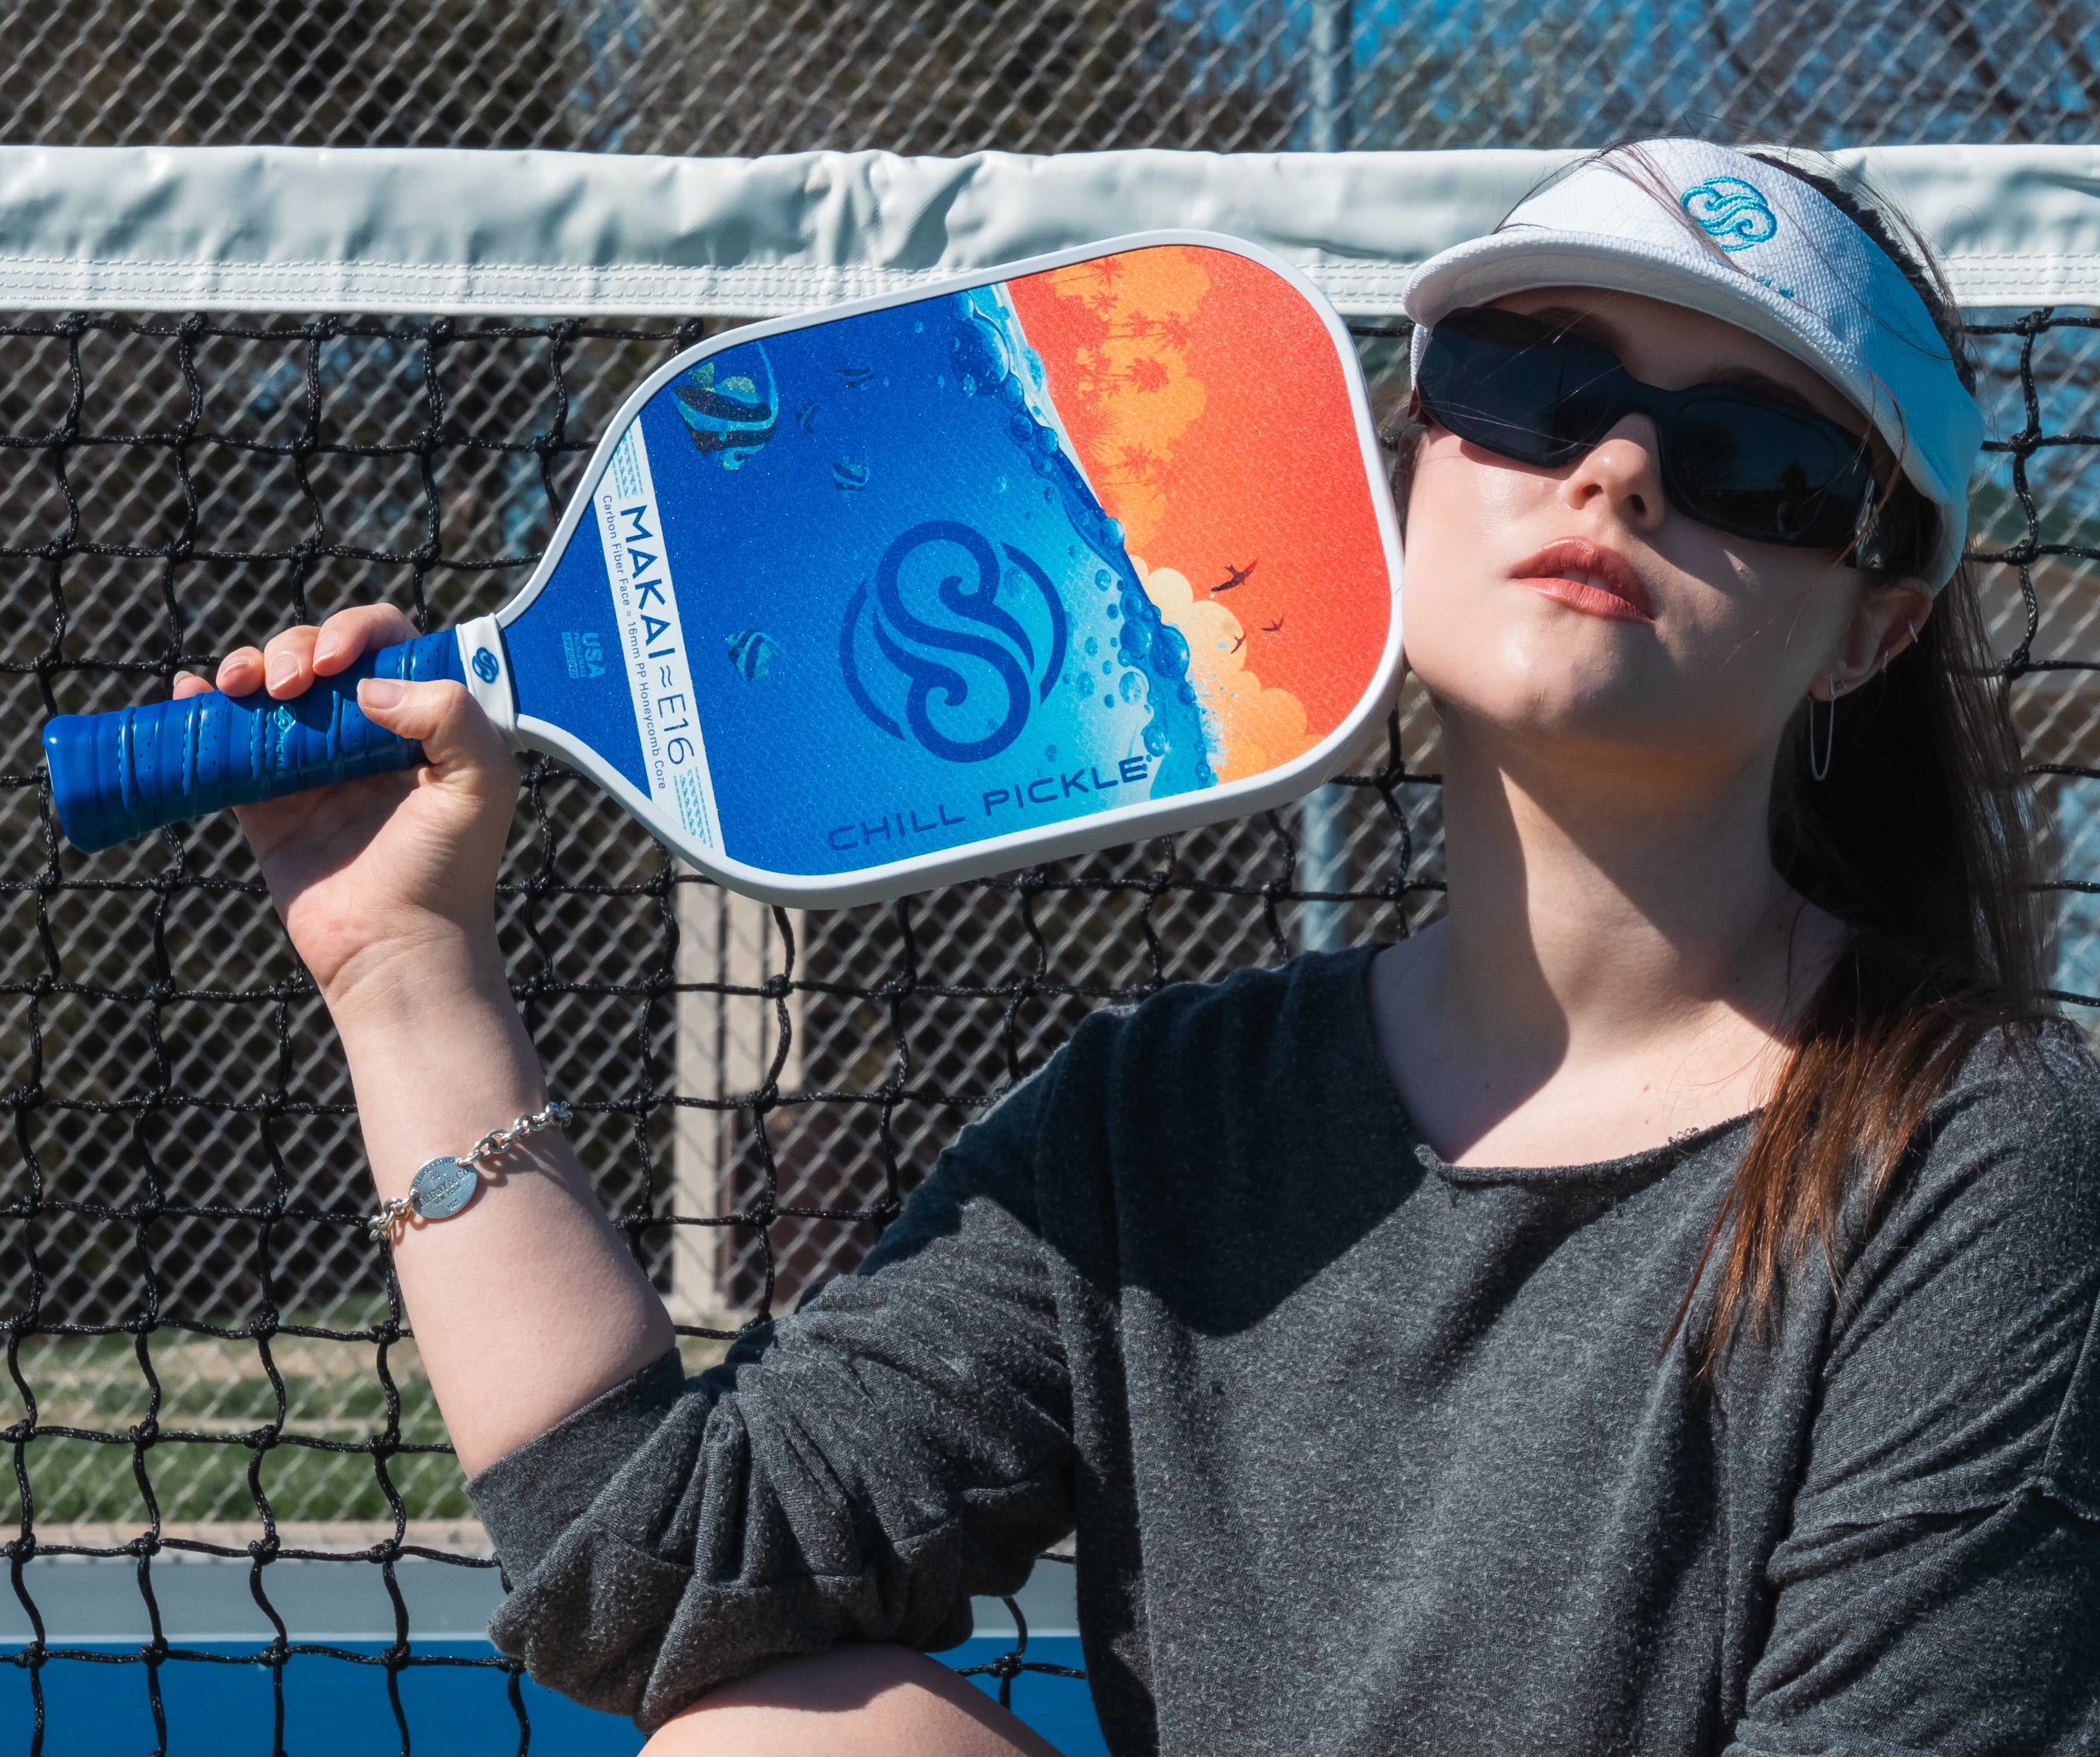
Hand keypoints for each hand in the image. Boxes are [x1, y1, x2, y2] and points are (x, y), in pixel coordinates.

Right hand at [174, 604, 519, 1017]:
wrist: (398, 949)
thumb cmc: (450, 871)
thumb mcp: (482, 784)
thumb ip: (452, 715)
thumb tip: (369, 686)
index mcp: (422, 723)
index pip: (389, 645)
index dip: (358, 634)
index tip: (339, 664)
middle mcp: (367, 736)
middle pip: (319, 656)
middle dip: (295, 649)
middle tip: (292, 684)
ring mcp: (312, 767)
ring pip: (272, 688)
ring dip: (249, 666)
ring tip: (239, 684)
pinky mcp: (266, 802)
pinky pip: (228, 743)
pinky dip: (203, 708)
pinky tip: (192, 691)